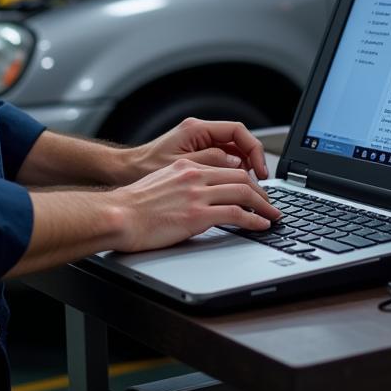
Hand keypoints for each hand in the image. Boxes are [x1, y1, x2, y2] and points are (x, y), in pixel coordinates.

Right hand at [106, 158, 281, 252]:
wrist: (118, 216)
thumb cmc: (132, 206)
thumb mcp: (160, 182)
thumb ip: (182, 183)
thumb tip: (196, 196)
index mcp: (186, 165)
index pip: (226, 164)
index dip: (246, 176)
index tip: (253, 188)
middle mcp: (194, 175)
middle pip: (240, 175)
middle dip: (260, 190)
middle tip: (269, 203)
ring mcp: (197, 194)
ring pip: (243, 191)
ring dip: (263, 205)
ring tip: (272, 215)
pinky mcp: (197, 215)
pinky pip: (236, 213)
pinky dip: (254, 220)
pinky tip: (261, 226)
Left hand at [124, 117, 269, 182]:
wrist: (124, 174)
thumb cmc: (144, 169)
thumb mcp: (181, 167)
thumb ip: (211, 163)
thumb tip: (237, 167)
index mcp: (196, 129)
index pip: (237, 132)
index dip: (254, 150)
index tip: (261, 171)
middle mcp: (198, 132)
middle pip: (238, 142)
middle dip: (254, 162)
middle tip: (262, 185)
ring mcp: (197, 144)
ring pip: (232, 153)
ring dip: (244, 170)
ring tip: (251, 191)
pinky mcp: (195, 157)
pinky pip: (222, 162)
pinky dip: (232, 175)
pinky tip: (235, 191)